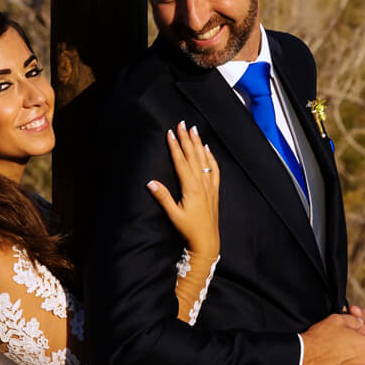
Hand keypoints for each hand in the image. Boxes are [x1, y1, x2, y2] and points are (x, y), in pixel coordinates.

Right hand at [146, 121, 219, 257]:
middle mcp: (202, 183)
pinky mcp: (214, 190)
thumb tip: (150, 182)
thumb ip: (163, 197)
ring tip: (194, 130)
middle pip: (193, 156)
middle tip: (182, 123)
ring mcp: (210, 186)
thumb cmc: (189, 229)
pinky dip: (211, 157)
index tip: (170, 133)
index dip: (175, 146)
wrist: (208, 241)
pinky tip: (207, 149)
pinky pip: (214, 169)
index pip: (181, 162)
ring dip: (198, 144)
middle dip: (186, 139)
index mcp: (191, 187)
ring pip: (204, 160)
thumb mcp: (174, 215)